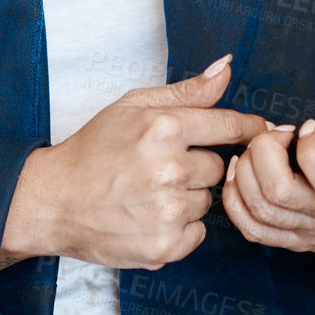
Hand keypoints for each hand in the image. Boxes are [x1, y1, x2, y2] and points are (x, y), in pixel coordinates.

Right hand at [0, 55, 273, 270]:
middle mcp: (169, 169)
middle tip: (162, 167)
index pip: (230, 126)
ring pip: (207, 201)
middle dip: (196, 165)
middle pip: (217, 167)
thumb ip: (186, 91)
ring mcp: (167, 212)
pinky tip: (150, 216)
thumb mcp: (133, 106)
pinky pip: (197, 233)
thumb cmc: (94, 148)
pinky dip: (179, 228)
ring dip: (187, 197)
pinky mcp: (164, 247)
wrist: (53, 200)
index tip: (260, 132)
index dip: (249, 129)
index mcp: (163, 128)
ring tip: (150, 193)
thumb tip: (226, 66)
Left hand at [220, 109, 314, 268]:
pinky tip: (241, 171)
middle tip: (274, 132)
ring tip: (258, 145)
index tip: (311, 125)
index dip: (311, 152)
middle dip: (264, 153)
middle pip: (280, 193)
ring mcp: (310, 230)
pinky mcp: (294, 239)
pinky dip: (235, 200)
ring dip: (246, 172)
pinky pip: (250, 229)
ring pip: (259, 209)